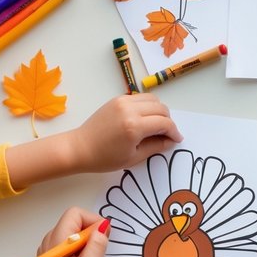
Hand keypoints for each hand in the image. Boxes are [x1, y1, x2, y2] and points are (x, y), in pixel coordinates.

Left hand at [4, 95, 180, 191]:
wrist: (79, 148)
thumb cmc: (105, 158)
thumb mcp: (133, 158)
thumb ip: (156, 147)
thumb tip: (171, 140)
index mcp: (134, 127)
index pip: (164, 123)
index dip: (174, 132)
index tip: (177, 139)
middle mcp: (130, 110)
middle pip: (161, 108)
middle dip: (168, 121)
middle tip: (167, 134)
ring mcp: (123, 102)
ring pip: (152, 99)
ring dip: (159, 111)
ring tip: (156, 125)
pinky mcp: (117, 99)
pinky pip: (140, 98)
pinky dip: (147, 106)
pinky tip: (143, 119)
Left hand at [28, 207, 107, 256]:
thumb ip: (98, 243)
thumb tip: (103, 225)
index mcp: (57, 238)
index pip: (76, 213)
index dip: (92, 220)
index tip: (102, 236)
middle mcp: (50, 238)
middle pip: (74, 219)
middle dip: (90, 230)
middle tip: (97, 249)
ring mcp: (50, 246)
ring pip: (73, 229)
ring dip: (86, 239)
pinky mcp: (53, 253)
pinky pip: (69, 239)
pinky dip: (80, 245)